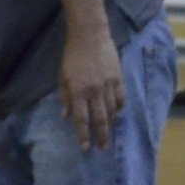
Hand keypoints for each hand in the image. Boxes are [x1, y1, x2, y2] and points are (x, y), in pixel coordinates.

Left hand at [59, 29, 124, 151]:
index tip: (85, 148)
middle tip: (103, 148)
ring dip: (110, 124)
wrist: (90, 36)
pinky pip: (121, 97)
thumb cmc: (72, 56)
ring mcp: (108, 84)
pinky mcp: (118, 77)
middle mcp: (93, 91)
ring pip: (111, 110)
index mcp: (77, 92)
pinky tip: (117, 114)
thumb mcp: (62, 77)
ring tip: (109, 134)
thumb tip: (66, 115)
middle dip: (100, 136)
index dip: (83, 135)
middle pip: (99, 119)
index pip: (81, 119)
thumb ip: (65, 96)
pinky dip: (119, 108)